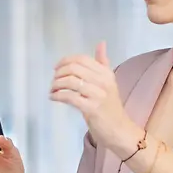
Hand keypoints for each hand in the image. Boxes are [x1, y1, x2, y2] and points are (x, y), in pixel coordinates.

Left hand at [50, 43, 138, 158]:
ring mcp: (98, 95)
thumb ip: (103, 63)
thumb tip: (101, 43)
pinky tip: (53, 97)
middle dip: (59, 73)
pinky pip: (70, 97)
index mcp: (106, 73)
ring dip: (56, 85)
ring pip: (70, 82)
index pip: (82, 59)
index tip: (56, 68)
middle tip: (53, 80)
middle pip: (74, 68)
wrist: (119, 129)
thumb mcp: (108, 81)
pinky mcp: (92, 109)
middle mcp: (104, 81)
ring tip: (52, 89)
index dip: (66, 61)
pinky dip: (58, 96)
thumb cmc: (110, 106)